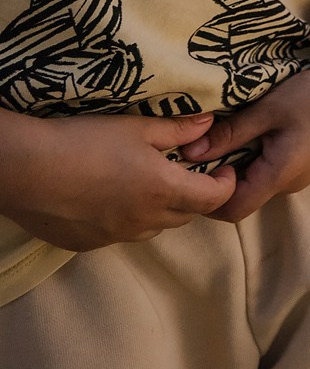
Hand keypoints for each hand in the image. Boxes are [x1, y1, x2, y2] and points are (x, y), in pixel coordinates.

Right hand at [0, 110, 236, 250]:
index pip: (214, 199)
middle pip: (187, 215)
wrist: (24, 169)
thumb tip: (209, 124)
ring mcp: (114, 236)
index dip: (226, 184)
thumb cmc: (83, 142)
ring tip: (150, 183)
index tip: (224, 169)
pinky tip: (112, 197)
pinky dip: (129, 219)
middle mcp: (144, 220)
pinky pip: (121, 235)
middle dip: (196, 195)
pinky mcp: (88, 244)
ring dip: (163, 209)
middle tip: (190, 172)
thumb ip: (178, 130)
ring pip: (154, 227)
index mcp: (163, 190)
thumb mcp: (136, 127)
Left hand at [172, 54, 309, 222]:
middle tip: (206, 147)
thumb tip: (189, 154)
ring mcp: (305, 174)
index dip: (207, 196)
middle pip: (244, 196)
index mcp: (279, 176)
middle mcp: (292, 184)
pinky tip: (261, 130)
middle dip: (221, 177)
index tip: (198, 166)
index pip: (230, 210)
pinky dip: (260, 157)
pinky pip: (276, 170)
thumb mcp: (268, 109)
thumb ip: (229, 133)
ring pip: (260, 182)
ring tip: (233, 133)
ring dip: (241, 165)